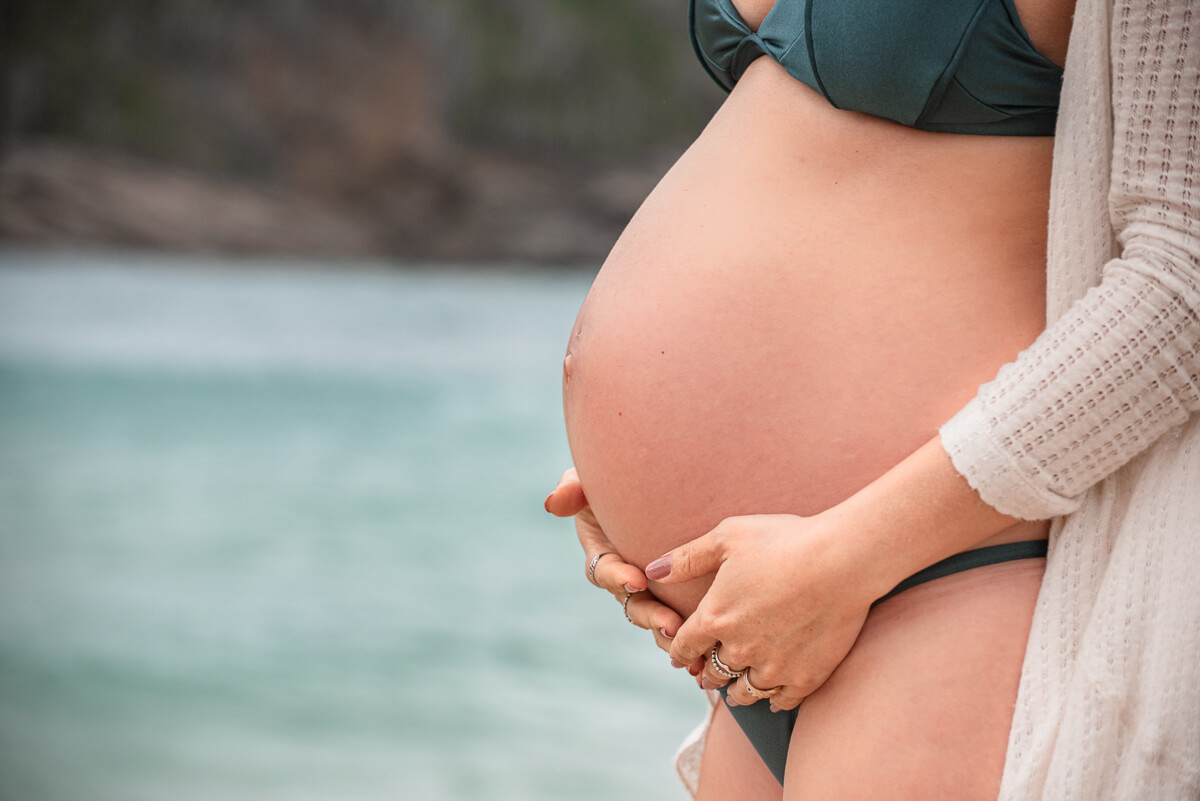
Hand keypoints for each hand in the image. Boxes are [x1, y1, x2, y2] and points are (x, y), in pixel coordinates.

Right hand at [545, 468, 684, 655]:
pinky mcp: (681, 591)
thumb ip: (572, 487)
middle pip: (634, 604)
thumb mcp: (591, 478)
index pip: (605, 572)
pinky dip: (695, 631)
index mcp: (604, 553)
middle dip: (651, 616)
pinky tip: (712, 642)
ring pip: (659, 617)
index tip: (636, 580)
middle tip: (671, 624)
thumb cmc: (621, 477)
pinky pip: (685, 616)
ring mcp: (654, 588)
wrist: (668, 481)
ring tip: (691, 642)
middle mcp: (627, 576)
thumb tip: (552, 503)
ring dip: (672, 631)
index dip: (618, 578)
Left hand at [647, 512, 884, 710]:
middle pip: (714, 673)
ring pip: (745, 693)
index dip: (680, 652)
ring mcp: (773, 667)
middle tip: (708, 673)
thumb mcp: (728, 537)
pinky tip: (773, 695)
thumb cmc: (784, 539)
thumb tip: (653, 571)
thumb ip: (687, 557)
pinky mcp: (806, 676)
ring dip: (737, 691)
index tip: (681, 657)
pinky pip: (782, 700)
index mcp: (715, 617)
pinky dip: (774, 700)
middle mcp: (739, 648)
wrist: (843, 559)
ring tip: (736, 690)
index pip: (685, 646)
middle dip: (708, 672)